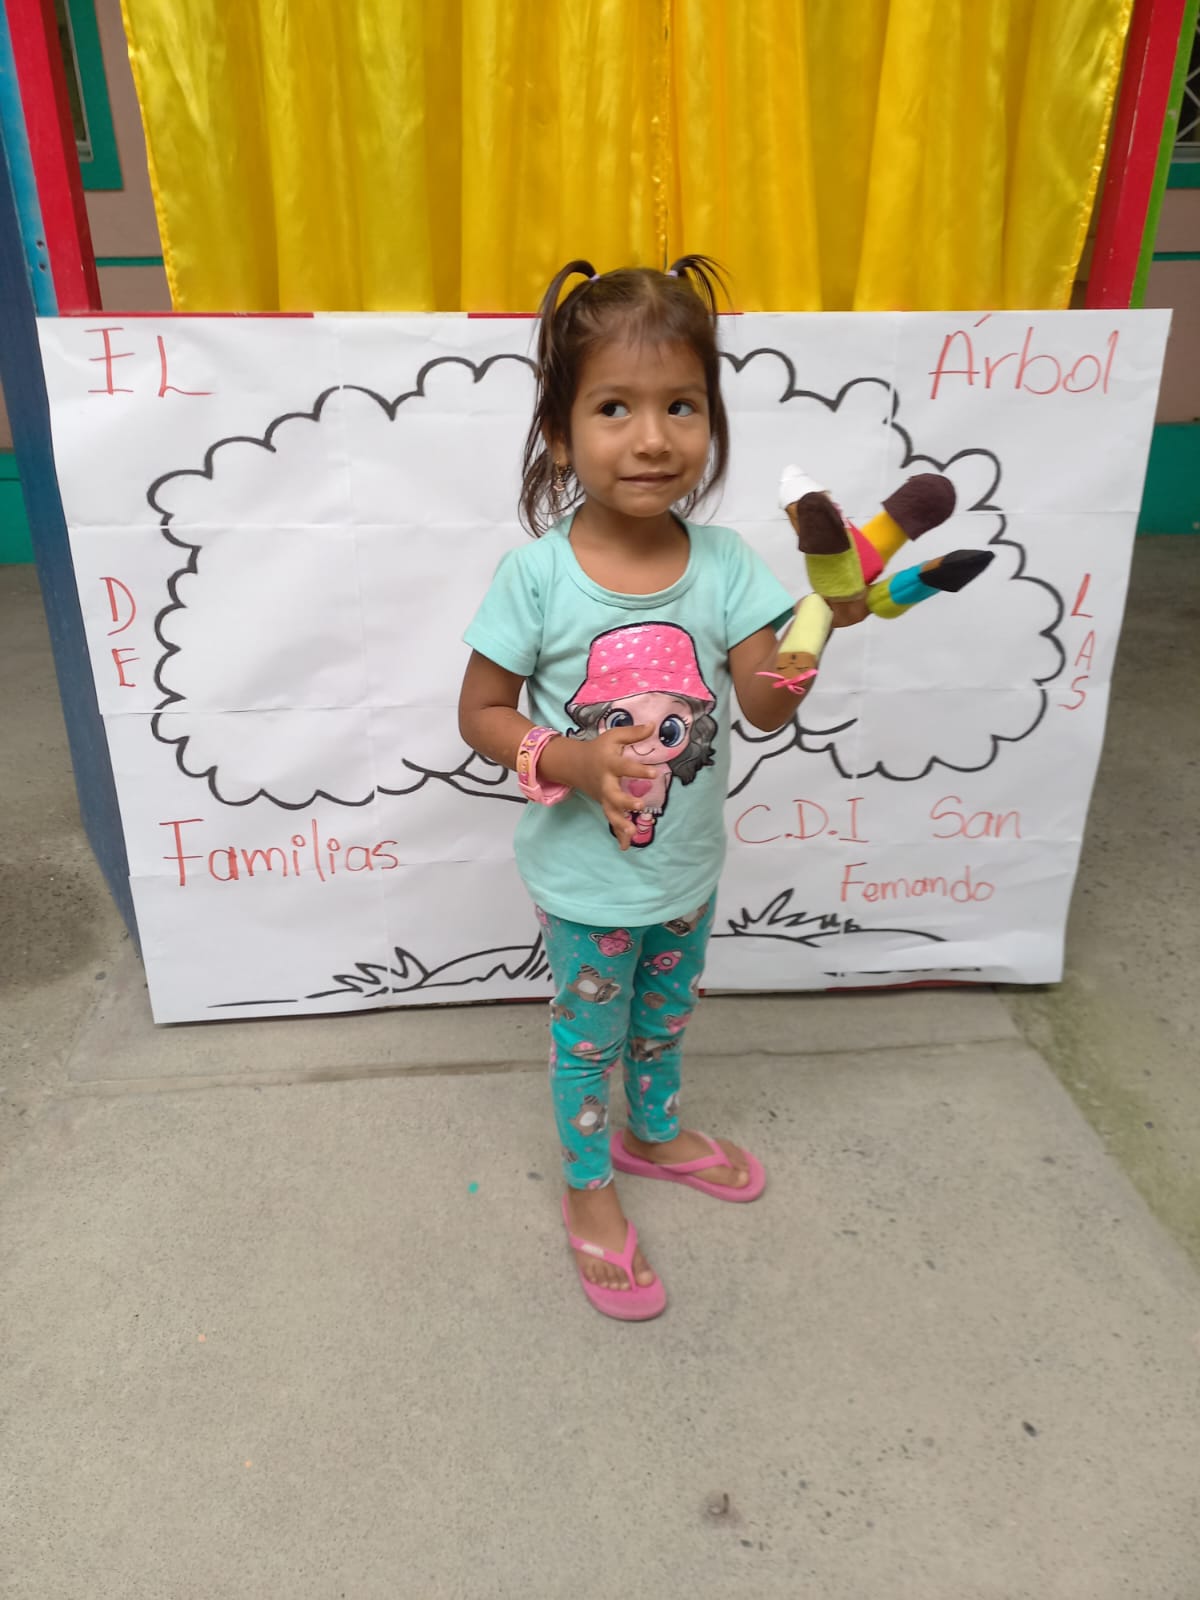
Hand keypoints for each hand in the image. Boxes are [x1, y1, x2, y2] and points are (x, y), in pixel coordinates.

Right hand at [553, 726, 658, 851]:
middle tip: (640, 806)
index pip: (625, 767)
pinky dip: (618, 834)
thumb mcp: (613, 737)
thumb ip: (633, 733)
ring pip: (611, 812)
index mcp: (609, 764)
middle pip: (614, 795)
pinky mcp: (604, 805)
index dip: (639, 770)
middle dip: (625, 802)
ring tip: (633, 833)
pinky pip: (611, 820)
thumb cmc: (598, 749)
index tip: (655, 772)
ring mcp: (604, 796)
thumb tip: (654, 726)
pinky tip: (626, 846)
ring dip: (620, 824)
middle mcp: (606, 783)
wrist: (573, 764)